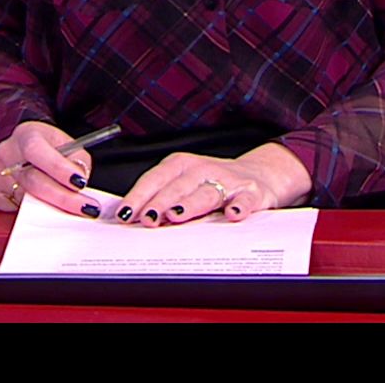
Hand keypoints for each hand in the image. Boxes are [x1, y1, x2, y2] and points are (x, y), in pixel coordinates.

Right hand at [0, 121, 98, 217]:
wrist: (27, 147)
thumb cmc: (49, 147)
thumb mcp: (69, 144)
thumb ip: (78, 161)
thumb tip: (80, 183)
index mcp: (26, 134)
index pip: (36, 151)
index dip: (58, 169)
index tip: (80, 183)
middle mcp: (7, 152)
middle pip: (32, 180)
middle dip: (62, 197)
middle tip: (86, 207)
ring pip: (24, 198)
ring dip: (50, 207)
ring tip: (72, 210)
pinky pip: (11, 208)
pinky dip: (31, 210)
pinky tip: (43, 205)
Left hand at [115, 142, 310, 225]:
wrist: (259, 175)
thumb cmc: (213, 183)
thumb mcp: (185, 184)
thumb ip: (160, 199)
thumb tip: (129, 218)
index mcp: (181, 166)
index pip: (155, 179)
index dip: (139, 196)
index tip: (125, 213)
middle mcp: (203, 170)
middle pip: (178, 186)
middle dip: (160, 202)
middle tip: (146, 219)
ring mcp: (228, 181)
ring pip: (207, 193)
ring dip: (190, 204)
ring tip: (177, 215)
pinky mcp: (251, 193)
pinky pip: (245, 200)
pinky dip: (239, 206)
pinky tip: (232, 214)